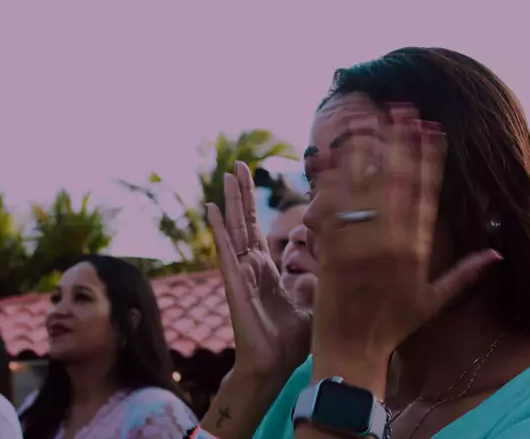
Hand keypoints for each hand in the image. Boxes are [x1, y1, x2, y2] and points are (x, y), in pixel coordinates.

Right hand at [206, 162, 311, 378]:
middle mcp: (250, 267)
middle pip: (244, 222)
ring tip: (227, 176)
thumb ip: (310, 282)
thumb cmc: (290, 340)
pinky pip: (226, 251)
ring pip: (234, 230)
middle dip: (242, 193)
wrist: (275, 365)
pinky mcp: (235, 283)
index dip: (254, 205)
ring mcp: (241, 273)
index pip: (257, 230)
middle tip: (238, 165)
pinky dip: (219, 229)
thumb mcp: (310, 303)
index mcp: (266, 270)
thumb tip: (316, 268)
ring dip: (231, 202)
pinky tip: (213, 208)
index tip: (252, 179)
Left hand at [311, 107, 501, 365]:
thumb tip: (497, 251)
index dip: (429, 157)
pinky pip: (329, 205)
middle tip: (402, 107)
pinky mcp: (329, 247)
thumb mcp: (434, 301)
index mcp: (416, 249)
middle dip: (400, 139)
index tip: (432, 128)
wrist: (351, 350)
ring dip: (364, 146)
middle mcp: (388, 241)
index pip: (426, 192)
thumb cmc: (394, 325)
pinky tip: (327, 152)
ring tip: (365, 115)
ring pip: (361, 185)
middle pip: (395, 179)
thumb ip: (465, 274)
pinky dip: (327, 178)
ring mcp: (356, 243)